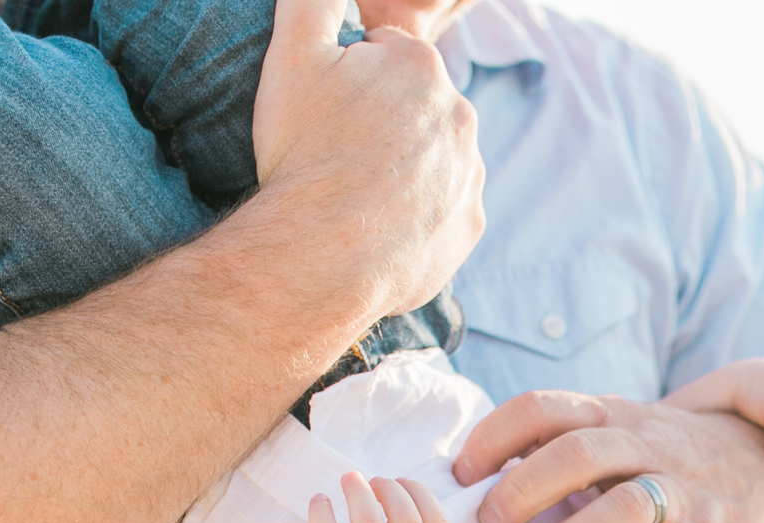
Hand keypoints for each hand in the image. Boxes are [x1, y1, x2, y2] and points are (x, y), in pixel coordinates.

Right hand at [251, 0, 484, 323]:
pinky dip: (416, 214)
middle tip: (337, 154)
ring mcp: (471, 175)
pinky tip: (378, 225)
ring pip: (431, 158)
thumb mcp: (292, 55)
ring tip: (356, 193)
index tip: (327, 113)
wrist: (323, 256)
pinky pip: (442, 210)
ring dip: (401, 167)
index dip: (346, 80)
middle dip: (380, 121)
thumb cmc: (304, 154)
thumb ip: (312, 2)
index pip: (382, 55)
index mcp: (421, 66)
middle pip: (412, 106)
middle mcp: (461, 115)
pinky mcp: (469, 226)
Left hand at [298, 473, 449, 522]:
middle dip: (388, 488)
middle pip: (404, 518)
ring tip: (349, 480)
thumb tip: (406, 495)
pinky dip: (322, 512)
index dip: (420, 494)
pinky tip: (320, 501)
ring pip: (367, 522)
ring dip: (358, 491)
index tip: (400, 482)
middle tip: (371, 481)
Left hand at [453, 393, 763, 522]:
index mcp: (612, 417)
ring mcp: (682, 494)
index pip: (544, 408)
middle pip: (580, 452)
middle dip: (526, 488)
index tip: (459, 475)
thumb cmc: (667, 461)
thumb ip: (561, 445)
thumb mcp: (620, 435)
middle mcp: (646, 446)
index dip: (495, 436)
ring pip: (625, 506)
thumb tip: (473, 477)